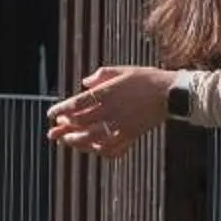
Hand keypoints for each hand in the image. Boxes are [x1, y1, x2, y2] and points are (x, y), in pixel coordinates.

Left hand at [46, 65, 174, 159]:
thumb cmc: (146, 79)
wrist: (170, 94)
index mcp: (108, 92)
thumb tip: (85, 83)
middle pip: (81, 123)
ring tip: (66, 141)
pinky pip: (111, 148)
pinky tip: (91, 148)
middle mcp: (112, 110)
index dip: (61, 110)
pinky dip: (98, 150)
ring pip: (92, 138)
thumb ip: (102, 76)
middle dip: (64, 128)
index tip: (50, 114)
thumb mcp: (122, 70)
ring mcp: (121, 125)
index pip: (77, 103)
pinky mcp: (131, 135)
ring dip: (76, 141)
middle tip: (52, 132)